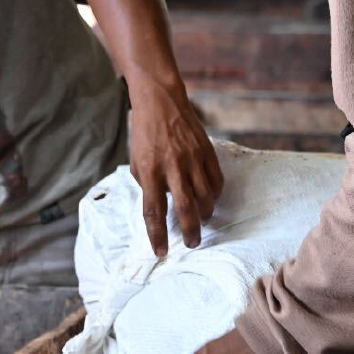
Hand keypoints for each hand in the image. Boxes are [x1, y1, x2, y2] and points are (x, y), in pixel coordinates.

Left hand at [128, 81, 223, 257]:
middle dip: (190, 231)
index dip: (157, 235)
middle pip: (185, 208)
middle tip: (192, 243)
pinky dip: (215, 194)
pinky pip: (216, 180)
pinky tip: (209, 198)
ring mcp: (192, 158)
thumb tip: (162, 208)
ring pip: (206, 197)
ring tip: (201, 220)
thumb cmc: (145, 135)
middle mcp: (172, 166)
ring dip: (204, 214)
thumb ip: (148, 186)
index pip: (153, 211)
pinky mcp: (206, 151)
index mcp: (150, 171)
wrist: (161, 101)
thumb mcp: (136, 162)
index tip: (161, 252)